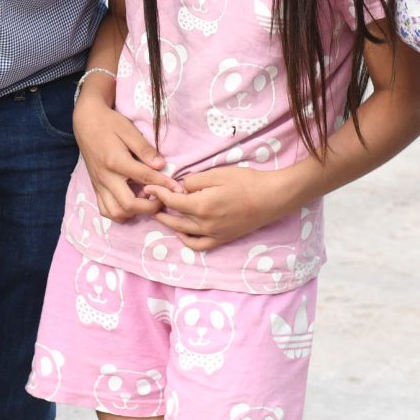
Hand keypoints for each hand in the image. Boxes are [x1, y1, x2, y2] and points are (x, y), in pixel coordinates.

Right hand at [75, 96, 171, 218]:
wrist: (86, 122)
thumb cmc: (109, 123)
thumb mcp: (129, 130)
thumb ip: (145, 149)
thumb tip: (162, 165)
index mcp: (115, 161)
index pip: (145, 178)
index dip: (164, 184)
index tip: (178, 188)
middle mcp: (106, 177)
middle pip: (129, 205)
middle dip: (150, 207)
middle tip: (162, 198)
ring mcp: (99, 185)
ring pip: (115, 213)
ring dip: (133, 213)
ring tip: (146, 202)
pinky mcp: (96, 187)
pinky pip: (105, 210)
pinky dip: (120, 213)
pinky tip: (131, 203)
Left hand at [148, 166, 293, 251]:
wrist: (271, 198)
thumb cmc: (246, 182)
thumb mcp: (217, 174)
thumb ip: (194, 182)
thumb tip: (181, 188)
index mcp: (201, 206)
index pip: (171, 201)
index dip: (158, 193)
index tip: (148, 187)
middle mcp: (204, 224)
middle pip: (174, 218)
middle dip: (160, 208)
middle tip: (152, 200)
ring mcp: (214, 234)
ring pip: (183, 232)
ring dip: (169, 224)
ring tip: (161, 214)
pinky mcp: (223, 238)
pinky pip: (199, 245)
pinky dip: (187, 240)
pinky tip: (182, 232)